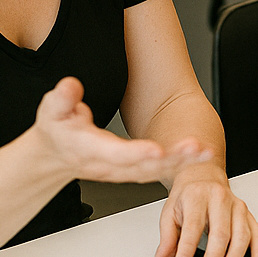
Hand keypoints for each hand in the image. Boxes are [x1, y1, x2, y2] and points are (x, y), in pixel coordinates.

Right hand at [32, 77, 210, 184]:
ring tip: (205, 151)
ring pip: (155, 170)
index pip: (116, 154)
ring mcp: (122, 170)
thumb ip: (62, 99)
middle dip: (171, 159)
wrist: (55, 155)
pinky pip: (158, 170)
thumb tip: (70, 86)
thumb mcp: (52, 110)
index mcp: (90, 150)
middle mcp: (110, 164)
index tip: (158, 149)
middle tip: (196, 148)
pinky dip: (180, 164)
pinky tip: (200, 155)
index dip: (137, 152)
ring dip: (182, 162)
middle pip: (144, 166)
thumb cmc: (57, 130)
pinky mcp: (132, 169)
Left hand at [156, 162, 257, 256]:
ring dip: (235, 256)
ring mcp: (237, 206)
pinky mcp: (248, 214)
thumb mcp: (170, 211)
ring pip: (241, 233)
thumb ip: (167, 236)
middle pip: (221, 231)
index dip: (187, 246)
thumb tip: (163, 256)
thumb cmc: (188, 195)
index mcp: (197, 196)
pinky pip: (257, 231)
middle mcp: (220, 199)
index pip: (193, 225)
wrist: (204, 176)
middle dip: (214, 256)